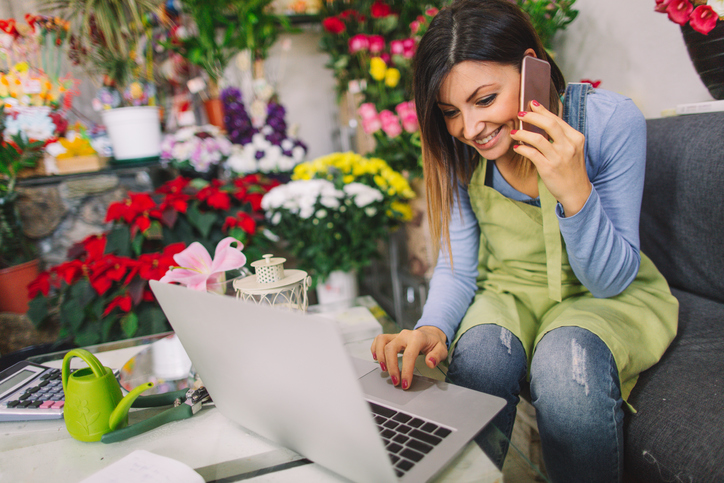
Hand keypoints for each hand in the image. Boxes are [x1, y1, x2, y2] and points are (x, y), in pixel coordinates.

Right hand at [370, 326, 447, 389]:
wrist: (430, 333)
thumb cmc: (434, 343)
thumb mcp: (442, 349)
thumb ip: (437, 356)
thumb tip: (430, 363)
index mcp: (417, 337)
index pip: (409, 355)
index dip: (406, 371)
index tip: (405, 383)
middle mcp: (405, 335)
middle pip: (391, 349)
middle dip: (392, 367)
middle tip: (395, 382)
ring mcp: (397, 335)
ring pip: (382, 342)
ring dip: (380, 357)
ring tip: (385, 370)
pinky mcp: (392, 337)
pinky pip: (379, 339)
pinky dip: (375, 348)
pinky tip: (376, 358)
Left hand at [511, 100, 591, 215]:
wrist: (577, 192)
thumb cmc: (571, 169)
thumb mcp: (572, 149)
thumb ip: (561, 136)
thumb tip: (543, 121)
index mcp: (575, 138)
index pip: (557, 119)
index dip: (543, 111)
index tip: (531, 104)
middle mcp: (568, 146)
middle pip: (548, 124)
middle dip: (532, 117)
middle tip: (520, 114)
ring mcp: (558, 157)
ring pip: (537, 139)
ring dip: (522, 133)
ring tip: (514, 132)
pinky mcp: (548, 168)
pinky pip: (531, 154)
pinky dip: (522, 149)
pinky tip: (517, 147)